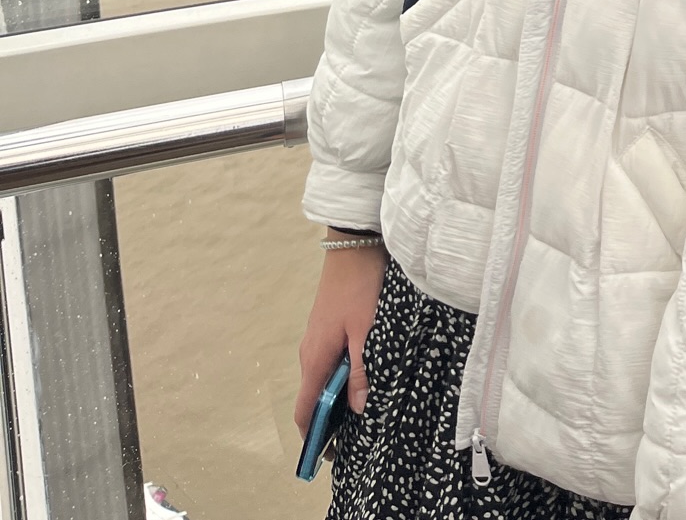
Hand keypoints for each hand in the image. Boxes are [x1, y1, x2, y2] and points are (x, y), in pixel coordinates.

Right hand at [295, 242, 386, 428]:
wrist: (352, 243)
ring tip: (363, 406)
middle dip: (330, 418)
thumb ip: (361, 370)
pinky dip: (341, 373)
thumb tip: (359, 408)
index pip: (305, 408)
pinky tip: (363, 372)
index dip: (313, 435)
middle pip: (314, 396)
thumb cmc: (360, 286)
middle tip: (356, 433)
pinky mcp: (327, 326)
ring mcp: (317, 337)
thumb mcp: (367, 331)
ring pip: (323, 376)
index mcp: (315, 357)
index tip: (327, 455)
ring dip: (338, 394)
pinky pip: (329, 359)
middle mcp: (309, 350)